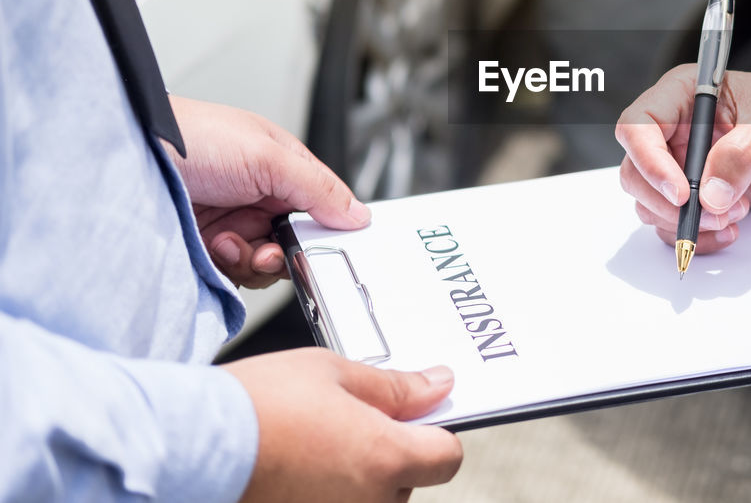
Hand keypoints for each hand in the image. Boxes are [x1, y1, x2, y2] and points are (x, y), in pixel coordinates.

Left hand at [167, 96, 370, 287]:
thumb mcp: (268, 156)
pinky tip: (217, 246)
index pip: (322, 203)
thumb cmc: (191, 137)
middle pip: (297, 240)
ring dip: (256, 259)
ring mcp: (233, 222)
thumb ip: (318, 188)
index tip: (330, 245)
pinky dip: (232, 264)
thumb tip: (357, 214)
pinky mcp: (207, 247)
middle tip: (276, 248)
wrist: (128, 158)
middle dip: (289, 250)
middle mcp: (259, 195)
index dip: (328, 227)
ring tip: (235, 242)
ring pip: (268, 261)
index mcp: (281, 166)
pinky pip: (237, 271)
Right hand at [226, 349, 461, 501]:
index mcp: (385, 458)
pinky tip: (297, 472)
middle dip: (388, 454)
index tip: (414, 416)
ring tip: (313, 448)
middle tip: (346, 424)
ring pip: (370, 502)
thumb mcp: (334, 373)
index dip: (435, 432)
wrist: (190, 445)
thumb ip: (395, 387)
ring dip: (355, 480)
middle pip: (406, 482)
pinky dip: (324, 495)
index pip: (446, 457)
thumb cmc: (258, 405)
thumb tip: (438, 387)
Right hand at [615, 64, 750, 252]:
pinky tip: (730, 229)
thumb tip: (711, 195)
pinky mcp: (696, 193)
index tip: (683, 193)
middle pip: (635, 171)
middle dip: (668, 202)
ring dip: (686, 221)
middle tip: (715, 213)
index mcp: (683, 95)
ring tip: (734, 214)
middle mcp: (674, 129)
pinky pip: (675, 223)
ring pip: (650, 203)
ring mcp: (682, 163)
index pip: (638, 126)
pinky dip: (698, 235)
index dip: (649, 162)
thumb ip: (743, 154)